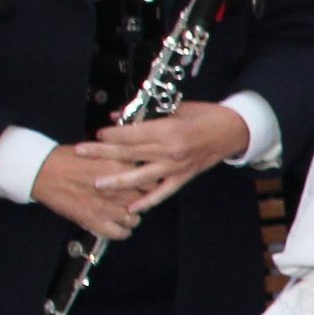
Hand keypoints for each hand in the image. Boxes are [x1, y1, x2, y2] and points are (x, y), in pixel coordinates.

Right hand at [30, 143, 141, 238]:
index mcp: (120, 169)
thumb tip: (138, 166)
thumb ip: (122, 160)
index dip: (147, 186)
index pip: (151, 183)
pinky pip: (119, 233)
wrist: (42, 171)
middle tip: (130, 200)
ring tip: (121, 212)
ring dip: (130, 217)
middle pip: (144, 202)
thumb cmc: (68, 158)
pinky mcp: (93, 221)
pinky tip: (115, 225)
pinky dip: (121, 231)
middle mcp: (117, 190)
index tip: (141, 187)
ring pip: (134, 220)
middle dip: (139, 202)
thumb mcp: (100, 151)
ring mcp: (106, 207)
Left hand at [80, 104, 250, 213]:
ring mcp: (176, 167)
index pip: (131, 134)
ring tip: (98, 184)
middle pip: (129, 154)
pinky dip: (148, 200)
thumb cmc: (204, 115)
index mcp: (168, 131)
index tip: (98, 133)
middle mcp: (170, 152)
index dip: (111, 134)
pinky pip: (163, 192)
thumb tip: (118, 117)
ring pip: (141, 176)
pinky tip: (132, 207)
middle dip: (102, 153)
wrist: (232, 130)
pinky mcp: (184, 177)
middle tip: (81, 152)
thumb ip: (146, 114)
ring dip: (118, 181)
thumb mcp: (175, 107)